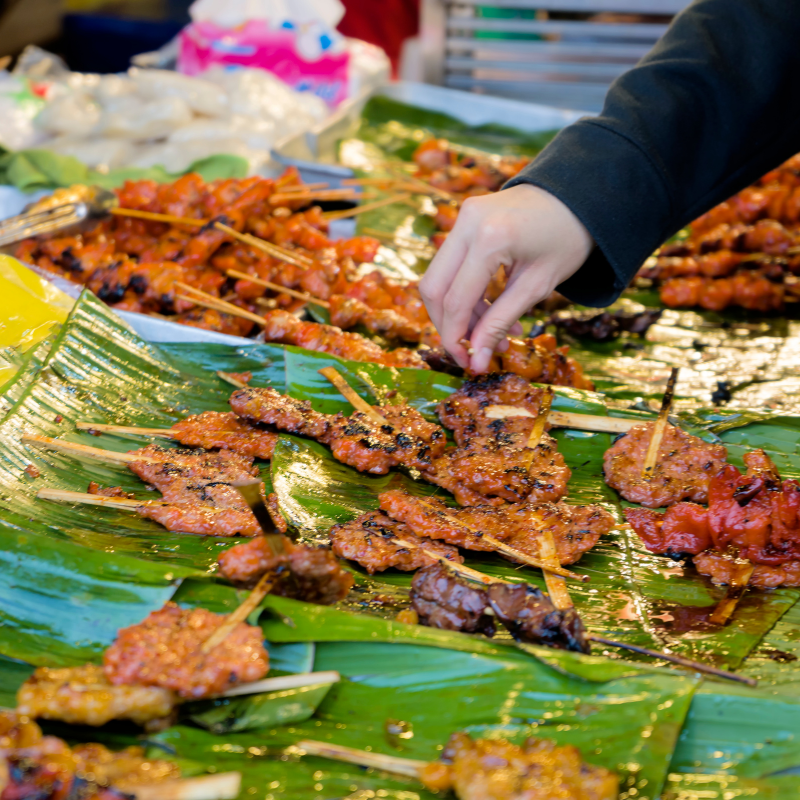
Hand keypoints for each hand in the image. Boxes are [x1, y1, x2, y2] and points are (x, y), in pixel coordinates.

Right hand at [419, 184, 593, 372]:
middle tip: (471, 351)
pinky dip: (464, 292)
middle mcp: (466, 223)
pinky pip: (451, 265)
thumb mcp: (536, 287)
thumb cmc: (567, 239)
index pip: (455, 301)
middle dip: (448, 325)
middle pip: (433, 288)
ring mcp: (461, 217)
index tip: (467, 364)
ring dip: (458, 311)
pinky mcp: (463, 219)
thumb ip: (500, 323)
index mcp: (490, 238)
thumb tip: (475, 361)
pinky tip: (490, 309)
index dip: (455, 338)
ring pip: (437, 277)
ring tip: (492, 331)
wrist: (580, 196)